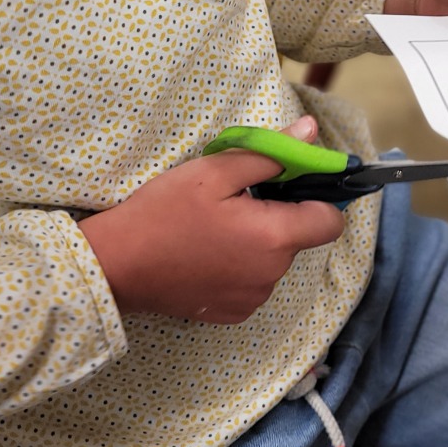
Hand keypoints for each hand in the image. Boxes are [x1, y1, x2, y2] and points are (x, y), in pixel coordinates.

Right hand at [78, 116, 345, 322]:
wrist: (116, 266)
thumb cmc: (163, 211)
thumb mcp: (214, 172)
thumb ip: (270, 153)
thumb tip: (311, 132)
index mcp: (274, 238)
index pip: (330, 221)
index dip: (319, 197)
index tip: (293, 183)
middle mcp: (272, 275)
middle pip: (298, 238)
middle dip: (278, 215)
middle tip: (238, 199)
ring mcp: (253, 299)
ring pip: (274, 260)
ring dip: (259, 242)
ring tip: (216, 227)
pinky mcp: (233, 314)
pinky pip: (253, 282)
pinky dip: (241, 266)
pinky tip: (207, 253)